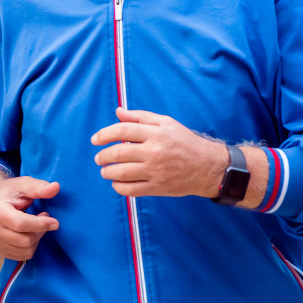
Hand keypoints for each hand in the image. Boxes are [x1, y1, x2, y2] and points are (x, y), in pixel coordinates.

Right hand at [0, 172, 59, 260]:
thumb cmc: (9, 193)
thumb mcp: (22, 184)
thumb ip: (38, 187)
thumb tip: (56, 187)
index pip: (21, 224)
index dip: (40, 224)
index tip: (55, 222)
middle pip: (26, 240)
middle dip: (40, 231)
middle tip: (43, 218)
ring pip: (26, 250)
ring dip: (36, 239)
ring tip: (35, 226)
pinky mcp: (0, 251)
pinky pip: (23, 256)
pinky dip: (31, 246)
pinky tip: (29, 234)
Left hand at [91, 108, 226, 198]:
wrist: (208, 167)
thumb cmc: (185, 142)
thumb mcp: (166, 123)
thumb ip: (140, 117)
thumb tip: (118, 112)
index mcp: (155, 133)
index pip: (121, 131)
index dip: (103, 134)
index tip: (95, 140)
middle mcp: (154, 152)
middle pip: (117, 153)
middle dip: (102, 156)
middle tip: (98, 158)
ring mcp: (155, 171)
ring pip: (121, 173)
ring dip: (107, 172)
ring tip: (105, 171)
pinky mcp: (158, 187)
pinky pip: (131, 190)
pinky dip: (119, 187)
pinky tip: (117, 183)